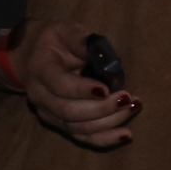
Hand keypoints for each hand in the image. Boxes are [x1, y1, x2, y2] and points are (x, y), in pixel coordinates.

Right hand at [5, 20, 138, 149]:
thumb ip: (80, 39)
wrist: (38, 58)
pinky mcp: (61, 125)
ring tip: (132, 108)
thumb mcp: (66, 31)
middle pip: (68, 111)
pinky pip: (83, 138)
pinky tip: (125, 134)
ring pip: (77, 127)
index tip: (107, 89)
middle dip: (101, 108)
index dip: (83, 89)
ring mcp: (49, 114)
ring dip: (108, 122)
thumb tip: (98, 50)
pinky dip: (105, 139)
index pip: (59, 84)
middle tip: (126, 98)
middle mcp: (40, 96)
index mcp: (40, 69)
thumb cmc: (57, 42)